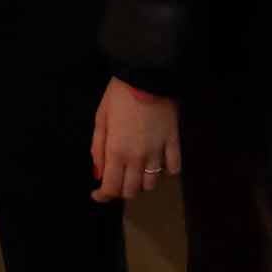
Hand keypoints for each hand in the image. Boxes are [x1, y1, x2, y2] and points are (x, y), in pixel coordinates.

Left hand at [90, 79, 179, 202]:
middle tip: (117, 179)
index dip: (103, 196)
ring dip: (142, 182)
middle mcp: (138, 157)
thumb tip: (98, 173)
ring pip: (152, 184)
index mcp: (117, 152)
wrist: (147, 75)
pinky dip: (166, 171)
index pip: (111, 188)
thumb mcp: (101, 119)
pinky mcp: (174, 143)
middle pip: (132, 190)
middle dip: (121, 190)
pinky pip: (173, 168)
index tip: (98, 194)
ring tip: (137, 171)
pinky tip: (159, 163)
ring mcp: (158, 152)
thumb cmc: (119, 95)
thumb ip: (98, 149)